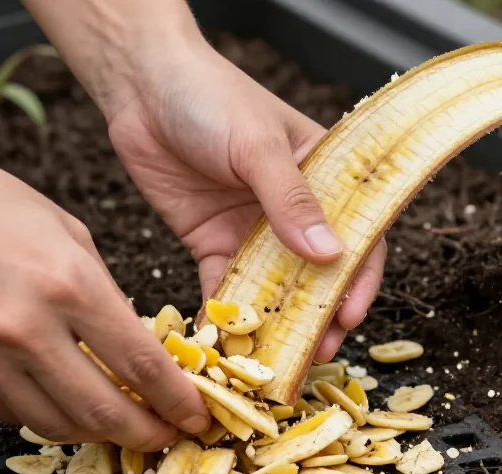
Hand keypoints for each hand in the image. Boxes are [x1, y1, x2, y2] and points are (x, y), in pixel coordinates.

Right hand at [0, 141, 208, 450]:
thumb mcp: (69, 233)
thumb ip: (106, 295)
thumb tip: (136, 348)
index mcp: (67, 284)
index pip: (140, 365)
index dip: (176, 401)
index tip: (195, 416)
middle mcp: (26, 330)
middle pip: (104, 413)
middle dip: (146, 434)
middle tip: (166, 436)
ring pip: (59, 426)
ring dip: (99, 434)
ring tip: (121, 425)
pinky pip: (15, 413)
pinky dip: (50, 415)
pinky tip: (67, 402)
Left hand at [105, 46, 386, 361]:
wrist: (142, 86)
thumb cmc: (209, 96)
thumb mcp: (256, 146)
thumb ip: (290, 200)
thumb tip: (330, 254)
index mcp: (323, 175)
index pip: (358, 231)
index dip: (359, 277)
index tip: (350, 314)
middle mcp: (292, 209)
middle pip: (318, 272)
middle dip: (321, 313)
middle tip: (317, 351)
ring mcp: (252, 229)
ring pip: (274, 287)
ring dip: (278, 322)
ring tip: (277, 358)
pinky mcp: (212, 242)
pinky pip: (224, 287)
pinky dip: (226, 314)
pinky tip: (227, 342)